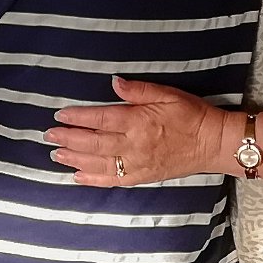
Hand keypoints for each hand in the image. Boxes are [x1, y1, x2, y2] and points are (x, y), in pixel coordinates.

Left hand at [47, 77, 229, 185]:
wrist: (213, 143)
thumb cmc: (191, 114)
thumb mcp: (167, 94)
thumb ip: (138, 90)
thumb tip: (113, 83)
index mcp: (138, 121)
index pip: (100, 118)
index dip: (78, 117)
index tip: (60, 116)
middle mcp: (134, 144)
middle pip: (93, 142)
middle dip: (68, 139)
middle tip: (48, 136)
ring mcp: (137, 163)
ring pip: (98, 163)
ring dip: (75, 159)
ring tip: (56, 154)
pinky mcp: (143, 176)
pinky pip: (113, 180)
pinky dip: (93, 179)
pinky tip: (78, 176)